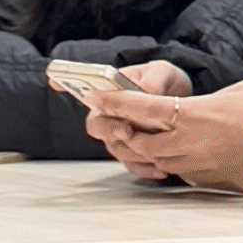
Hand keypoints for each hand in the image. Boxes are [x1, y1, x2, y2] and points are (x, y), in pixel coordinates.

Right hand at [73, 63, 191, 180]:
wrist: (185, 103)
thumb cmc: (167, 83)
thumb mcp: (163, 73)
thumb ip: (152, 80)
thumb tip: (145, 90)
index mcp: (111, 93)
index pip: (86, 93)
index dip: (66, 85)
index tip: (56, 82)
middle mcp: (109, 117)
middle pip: (98, 126)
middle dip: (111, 129)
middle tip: (127, 130)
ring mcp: (120, 137)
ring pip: (116, 149)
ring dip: (133, 151)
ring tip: (154, 150)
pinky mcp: (135, 155)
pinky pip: (133, 166)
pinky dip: (145, 169)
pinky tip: (160, 169)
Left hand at [83, 81, 242, 193]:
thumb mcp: (234, 93)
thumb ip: (206, 101)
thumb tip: (200, 107)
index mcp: (192, 115)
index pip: (141, 108)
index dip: (115, 101)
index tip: (95, 95)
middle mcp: (186, 143)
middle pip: (138, 140)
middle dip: (126, 131)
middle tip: (120, 121)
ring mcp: (193, 165)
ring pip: (154, 160)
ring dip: (145, 149)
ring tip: (145, 139)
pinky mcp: (204, 180)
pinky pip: (177, 172)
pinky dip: (170, 162)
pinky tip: (177, 154)